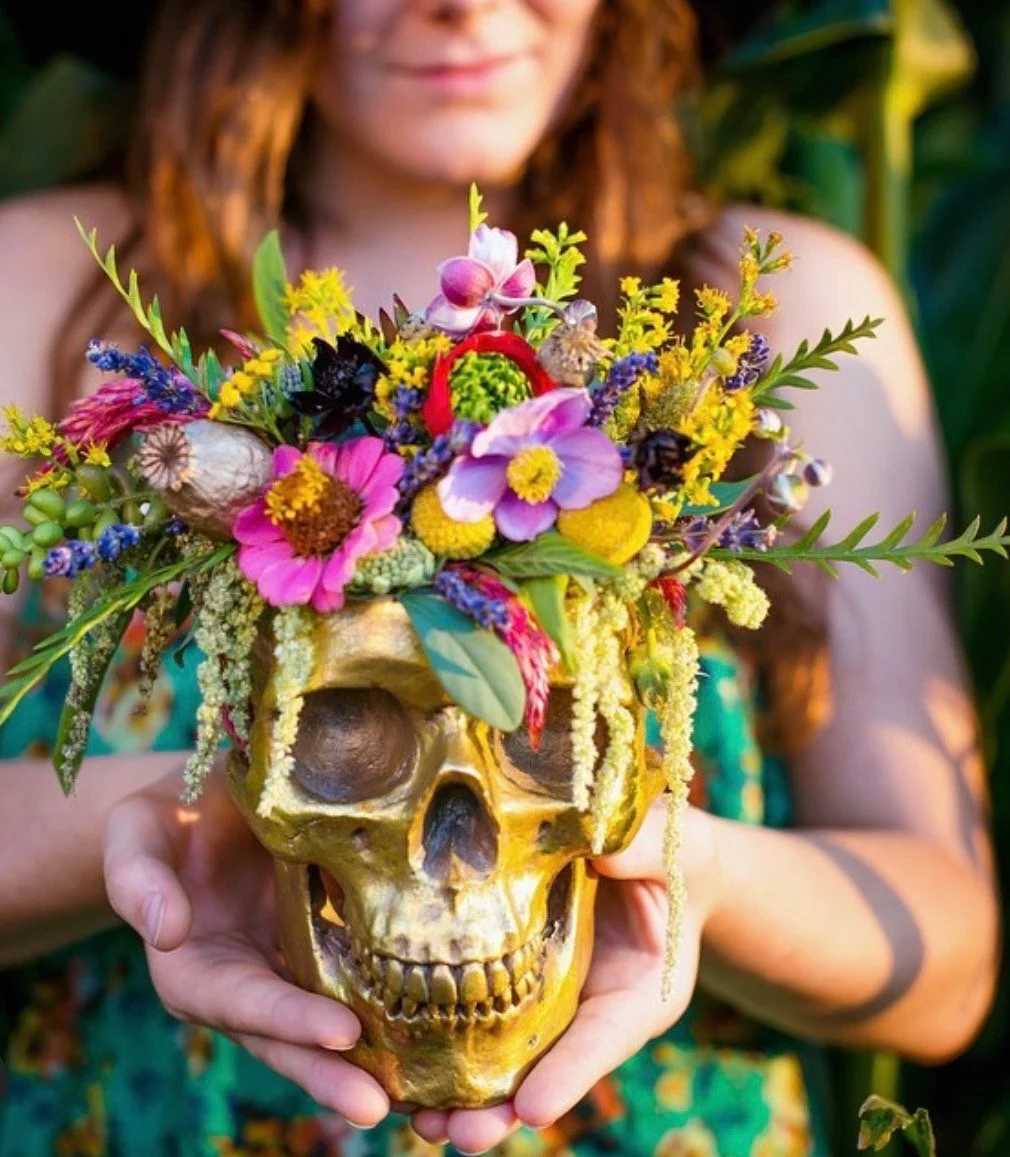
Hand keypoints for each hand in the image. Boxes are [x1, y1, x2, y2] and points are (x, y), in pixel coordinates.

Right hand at [103, 764, 389, 1127]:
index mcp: (196, 967)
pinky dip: (393, 1008)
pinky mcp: (328, 943)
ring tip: (419, 1096)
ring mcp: (291, 968)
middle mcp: (247, 982)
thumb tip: (164, 931)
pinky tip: (437, 1028)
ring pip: (330, 1022)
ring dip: (370, 1060)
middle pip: (288, 1037)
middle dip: (330, 1073)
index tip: (340, 1033)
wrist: (216, 790)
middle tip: (378, 1108)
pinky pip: (359, 980)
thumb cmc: (169, 811)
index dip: (287, 1020)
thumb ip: (138, 879)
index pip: (241, 1002)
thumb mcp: (137, 831)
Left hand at [411, 800, 721, 1153]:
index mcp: (640, 984)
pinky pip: (478, 1011)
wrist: (641, 847)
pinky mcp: (512, 973)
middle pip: (546, 1066)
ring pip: (506, 1055)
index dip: (571, 1073)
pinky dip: (441, 1042)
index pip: (605, 1035)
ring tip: (423, 1124)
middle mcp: (590, 1004)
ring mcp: (548, 994)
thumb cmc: (664, 849)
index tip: (533, 1108)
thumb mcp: (663, 847)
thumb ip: (636, 851)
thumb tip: (600, 849)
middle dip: (502, 1107)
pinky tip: (399, 1070)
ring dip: (463, 1094)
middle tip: (459, 1137)